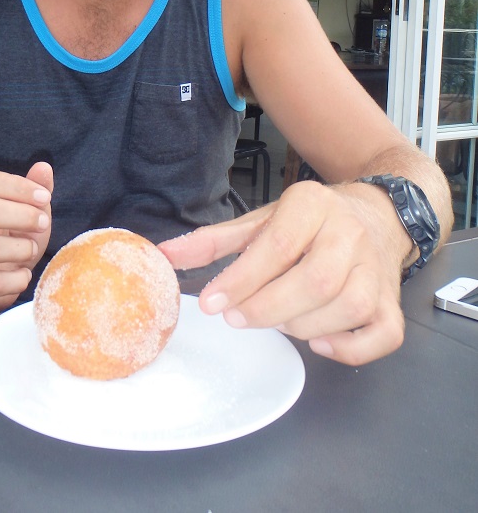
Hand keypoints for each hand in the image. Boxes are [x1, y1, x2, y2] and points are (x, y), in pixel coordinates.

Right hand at [0, 161, 52, 310]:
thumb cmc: (13, 240)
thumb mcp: (29, 213)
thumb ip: (37, 190)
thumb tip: (43, 167)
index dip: (18, 186)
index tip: (44, 198)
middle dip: (20, 216)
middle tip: (42, 224)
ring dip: (20, 249)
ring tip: (31, 251)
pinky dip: (16, 280)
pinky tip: (24, 275)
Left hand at [159, 180, 405, 365]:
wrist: (375, 213)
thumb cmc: (309, 221)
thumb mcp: (261, 220)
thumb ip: (215, 240)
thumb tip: (163, 255)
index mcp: (313, 204)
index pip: (278, 245)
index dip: (242, 279)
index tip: (211, 303)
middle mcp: (350, 233)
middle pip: (316, 281)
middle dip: (268, 307)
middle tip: (237, 318)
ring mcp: (376, 269)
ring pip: (348, 307)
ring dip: (303, 326)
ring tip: (276, 320)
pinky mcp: (391, 300)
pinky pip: (382, 334)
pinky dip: (350, 348)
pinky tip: (319, 342)